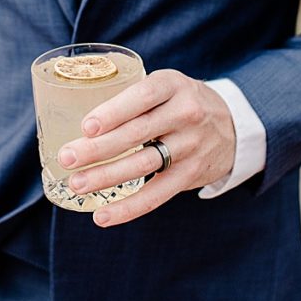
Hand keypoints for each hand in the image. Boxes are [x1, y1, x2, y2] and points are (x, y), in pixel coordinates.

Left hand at [56, 69, 235, 227]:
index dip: (114, 112)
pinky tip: (102, 216)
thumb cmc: (179, 101)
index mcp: (172, 85)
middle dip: (98, 148)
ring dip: (106, 177)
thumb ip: (131, 96)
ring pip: (143, 164)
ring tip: (77, 184)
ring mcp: (191, 146)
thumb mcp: (165, 86)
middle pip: (136, 133)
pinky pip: (157, 195)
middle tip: (67, 157)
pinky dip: (128, 208)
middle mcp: (185, 114)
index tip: (86, 126)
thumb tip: (72, 114)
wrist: (234, 125)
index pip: (142, 97)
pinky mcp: (191, 175)